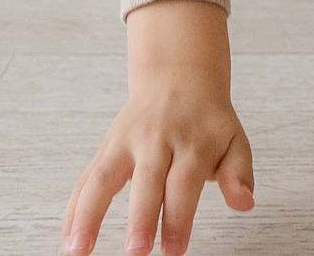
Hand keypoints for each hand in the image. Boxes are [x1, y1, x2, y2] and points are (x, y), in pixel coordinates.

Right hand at [64, 0, 253, 255]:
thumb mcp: (234, 139)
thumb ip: (239, 172)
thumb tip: (244, 202)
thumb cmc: (208, 119)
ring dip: (88, 215)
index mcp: (191, 140)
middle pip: (146, 180)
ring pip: (103, 177)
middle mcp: (156, 138)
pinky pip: (86, 178)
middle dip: (140, 217)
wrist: (178, 76)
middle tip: (136, 252)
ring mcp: (126, 141)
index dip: (178, 217)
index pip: (184, 182)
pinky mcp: (106, 147)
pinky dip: (75, 208)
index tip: (174, 250)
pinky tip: (69, 236)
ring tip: (78, 250)